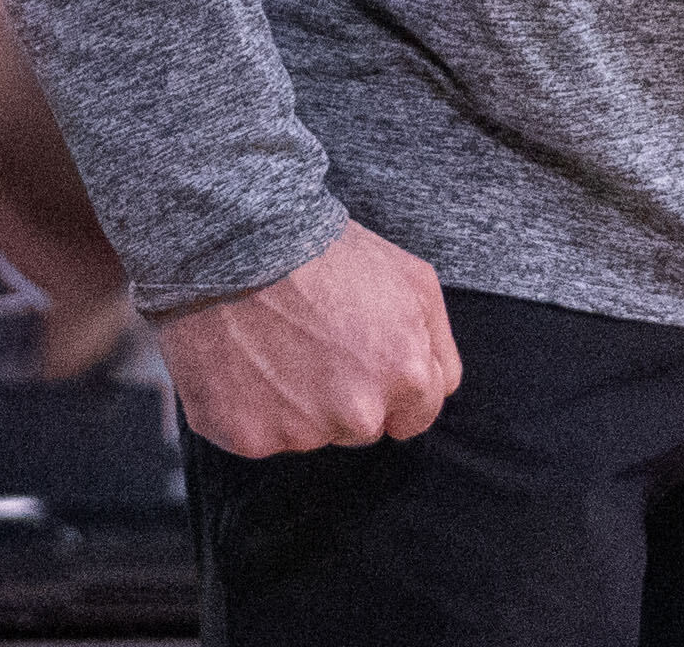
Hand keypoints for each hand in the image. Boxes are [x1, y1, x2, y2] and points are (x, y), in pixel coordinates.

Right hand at [152, 220, 459, 456]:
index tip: (365, 358)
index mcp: (406, 377)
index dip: (392, 387)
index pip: (415, 418)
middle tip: (317, 343)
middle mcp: (359, 415)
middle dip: (348, 396)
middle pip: (362, 429)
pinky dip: (252, 409)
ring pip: (311, 434)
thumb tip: (438, 389)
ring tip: (279, 347)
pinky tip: (246, 364)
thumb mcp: (414, 280)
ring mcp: (301, 431)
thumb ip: (439, 346)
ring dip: (299, 404)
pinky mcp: (248, 437)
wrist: (244, 245)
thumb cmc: (331, 255)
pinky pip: (259, 437)